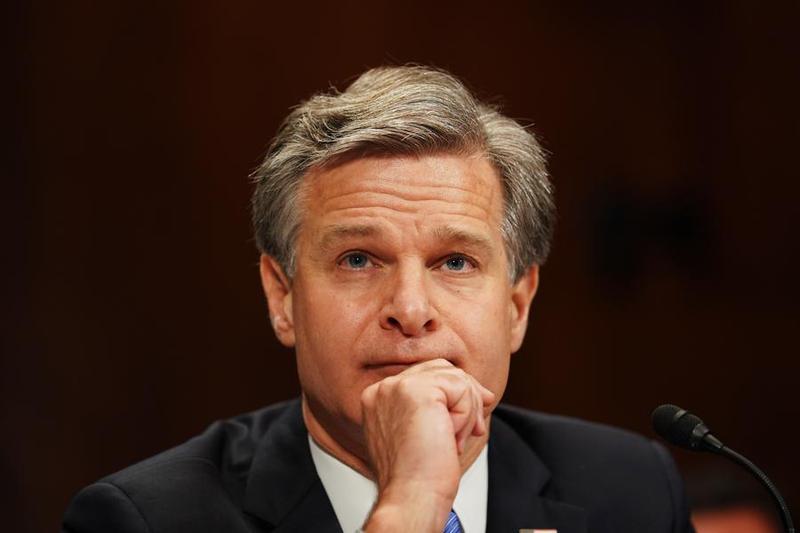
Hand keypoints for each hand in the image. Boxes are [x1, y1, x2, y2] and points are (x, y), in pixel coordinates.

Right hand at [361, 359, 494, 531]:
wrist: (412, 497)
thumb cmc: (418, 475)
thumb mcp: (426, 430)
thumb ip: (442, 404)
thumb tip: (481, 391)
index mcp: (379, 397)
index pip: (427, 374)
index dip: (456, 394)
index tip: (469, 422)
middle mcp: (384, 388)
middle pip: (443, 369)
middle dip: (466, 398)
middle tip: (470, 431)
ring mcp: (397, 387)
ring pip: (455, 377)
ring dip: (467, 411)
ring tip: (455, 440)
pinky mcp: (417, 392)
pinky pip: (461, 388)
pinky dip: (467, 415)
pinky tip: (453, 438)